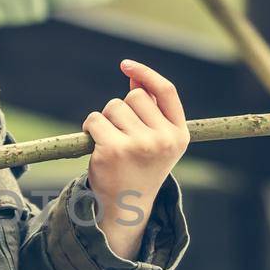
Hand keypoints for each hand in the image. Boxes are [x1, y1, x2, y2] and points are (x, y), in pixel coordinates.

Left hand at [82, 60, 189, 258]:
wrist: (125, 205)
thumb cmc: (139, 166)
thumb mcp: (154, 138)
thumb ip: (148, 106)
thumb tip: (131, 72)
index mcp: (179, 134)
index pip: (166, 90)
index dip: (146, 73)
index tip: (125, 64)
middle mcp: (163, 139)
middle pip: (134, 96)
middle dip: (122, 109)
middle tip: (123, 136)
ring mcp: (139, 145)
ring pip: (113, 107)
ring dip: (106, 120)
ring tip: (112, 144)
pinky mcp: (113, 150)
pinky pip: (95, 119)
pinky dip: (90, 128)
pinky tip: (98, 146)